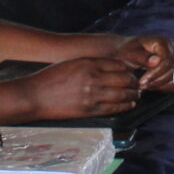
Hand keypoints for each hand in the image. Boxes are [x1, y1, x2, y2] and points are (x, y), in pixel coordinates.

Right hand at [10, 55, 141, 119]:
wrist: (34, 96)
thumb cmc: (50, 77)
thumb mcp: (72, 63)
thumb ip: (91, 63)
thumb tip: (109, 66)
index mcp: (89, 64)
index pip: (119, 65)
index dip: (130, 69)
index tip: (133, 71)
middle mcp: (93, 78)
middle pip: (125, 79)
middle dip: (135, 82)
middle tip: (139, 84)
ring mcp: (92, 96)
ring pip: (122, 95)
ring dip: (133, 95)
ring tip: (136, 95)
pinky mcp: (89, 110)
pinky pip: (113, 108)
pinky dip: (124, 106)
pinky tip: (129, 104)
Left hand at [112, 34, 173, 90]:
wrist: (125, 52)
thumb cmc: (126, 51)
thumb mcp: (129, 53)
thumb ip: (142, 57)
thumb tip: (157, 61)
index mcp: (162, 42)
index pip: (167, 61)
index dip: (156, 73)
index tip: (142, 81)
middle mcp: (172, 49)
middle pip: (173, 70)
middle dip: (157, 80)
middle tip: (142, 85)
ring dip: (160, 84)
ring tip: (145, 86)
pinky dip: (164, 86)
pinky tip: (152, 86)